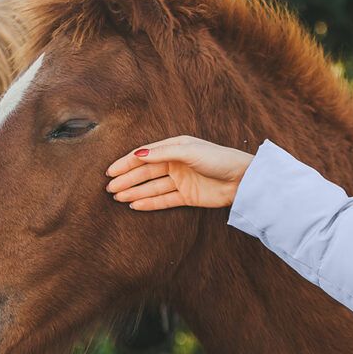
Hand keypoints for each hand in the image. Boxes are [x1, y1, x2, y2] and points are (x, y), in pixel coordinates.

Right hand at [106, 136, 254, 209]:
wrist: (243, 179)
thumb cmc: (218, 159)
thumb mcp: (188, 151)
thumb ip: (161, 154)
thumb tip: (137, 155)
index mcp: (174, 148)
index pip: (144, 156)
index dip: (126, 163)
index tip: (110, 172)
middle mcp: (175, 164)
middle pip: (145, 173)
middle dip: (127, 180)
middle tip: (109, 188)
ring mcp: (181, 181)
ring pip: (152, 187)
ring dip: (134, 192)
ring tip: (117, 197)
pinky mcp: (187, 197)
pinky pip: (163, 200)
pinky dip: (149, 203)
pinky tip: (134, 205)